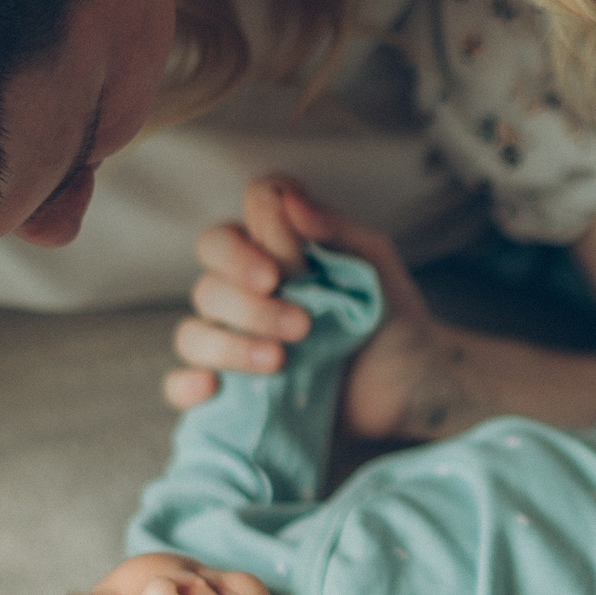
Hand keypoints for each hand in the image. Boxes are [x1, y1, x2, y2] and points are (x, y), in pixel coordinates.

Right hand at [168, 177, 472, 441]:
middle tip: (301, 326)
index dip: (243, 245)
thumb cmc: (393, 320)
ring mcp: (234, 347)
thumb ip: (335, 229)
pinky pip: (181, 389)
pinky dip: (186, 386)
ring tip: (280, 362)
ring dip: (228, 345)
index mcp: (272, 259)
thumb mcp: (377, 268)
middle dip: (247, 304)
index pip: (228, 234)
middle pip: (207, 284)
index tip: (280, 269)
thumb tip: (289, 198)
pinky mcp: (232, 396)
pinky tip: (213, 388)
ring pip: (192, 336)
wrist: (413, 390)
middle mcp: (244, 298)